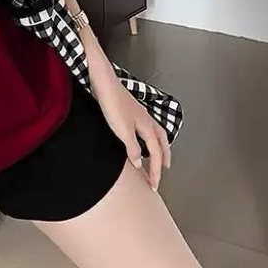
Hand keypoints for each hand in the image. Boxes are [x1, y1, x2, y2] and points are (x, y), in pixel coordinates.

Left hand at [90, 69, 171, 190]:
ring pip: (155, 134)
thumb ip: (133, 148)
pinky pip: (145, 129)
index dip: (156, 170)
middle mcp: (147, 120)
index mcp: (147, 126)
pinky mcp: (129, 110)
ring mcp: (139, 114)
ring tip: (156, 156)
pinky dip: (147, 137)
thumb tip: (140, 163)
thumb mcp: (123, 131)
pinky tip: (139, 138)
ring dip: (158, 146)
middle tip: (164, 170)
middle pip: (161, 142)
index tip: (155, 184)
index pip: (156, 153)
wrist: (103, 82)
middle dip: (164, 157)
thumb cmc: (112, 103)